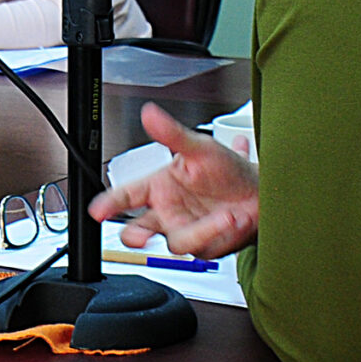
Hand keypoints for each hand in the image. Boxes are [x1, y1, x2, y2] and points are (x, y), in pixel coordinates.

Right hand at [92, 103, 260, 259]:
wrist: (262, 193)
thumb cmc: (230, 170)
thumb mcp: (201, 148)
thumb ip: (172, 133)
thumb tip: (149, 113)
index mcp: (159, 187)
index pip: (126, 196)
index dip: (108, 204)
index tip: (97, 211)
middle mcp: (168, 212)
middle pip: (137, 231)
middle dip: (134, 236)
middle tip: (138, 236)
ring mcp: (184, 230)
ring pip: (176, 242)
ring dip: (202, 230)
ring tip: (226, 216)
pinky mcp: (204, 247)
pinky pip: (202, 248)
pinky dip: (221, 234)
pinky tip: (233, 220)